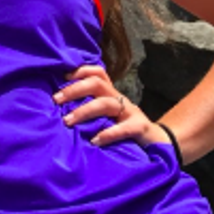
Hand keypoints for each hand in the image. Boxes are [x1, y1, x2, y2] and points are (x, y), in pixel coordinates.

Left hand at [53, 65, 171, 148]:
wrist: (157, 142)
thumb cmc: (123, 127)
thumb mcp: (106, 115)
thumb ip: (88, 109)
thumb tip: (58, 107)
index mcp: (110, 93)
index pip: (97, 73)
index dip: (80, 71)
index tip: (62, 77)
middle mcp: (119, 98)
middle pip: (97, 84)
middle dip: (75, 89)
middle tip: (56, 100)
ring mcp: (130, 112)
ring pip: (106, 104)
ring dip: (84, 111)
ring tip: (67, 121)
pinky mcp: (140, 128)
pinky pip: (124, 128)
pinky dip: (108, 134)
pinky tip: (95, 141)